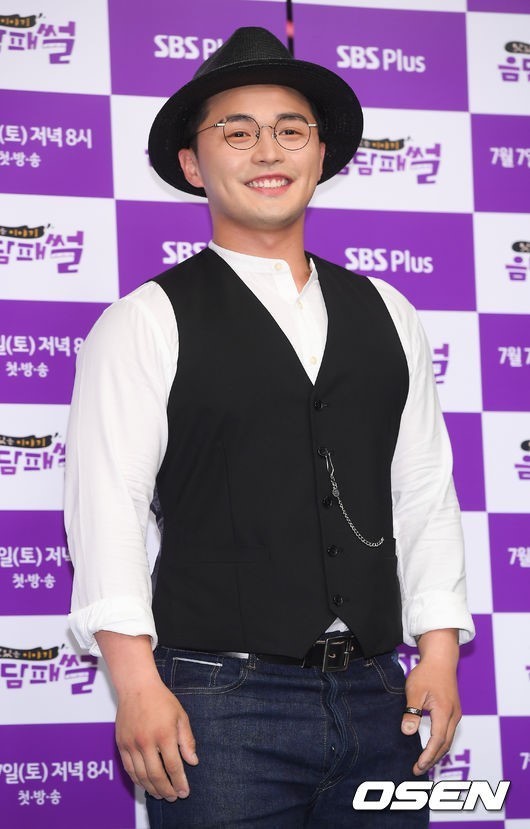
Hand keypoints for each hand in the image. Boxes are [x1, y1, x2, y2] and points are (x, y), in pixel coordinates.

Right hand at [116, 676, 198, 800]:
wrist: (136, 687)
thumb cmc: (161, 700)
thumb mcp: (181, 716)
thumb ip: (187, 740)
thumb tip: (193, 762)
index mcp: (164, 735)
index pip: (173, 766)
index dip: (180, 782)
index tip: (185, 792)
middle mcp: (146, 742)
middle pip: (156, 776)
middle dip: (166, 790)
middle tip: (173, 797)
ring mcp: (132, 744)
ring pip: (141, 775)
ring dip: (152, 789)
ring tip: (161, 794)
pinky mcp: (121, 744)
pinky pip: (129, 768)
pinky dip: (137, 780)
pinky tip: (145, 784)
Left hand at [400, 629, 460, 775]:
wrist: (441, 659)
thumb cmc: (427, 673)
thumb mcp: (414, 690)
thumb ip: (412, 711)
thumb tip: (407, 732)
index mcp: (445, 712)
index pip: (437, 741)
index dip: (427, 756)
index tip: (417, 766)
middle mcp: (454, 716)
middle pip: (445, 745)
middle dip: (432, 759)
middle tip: (418, 769)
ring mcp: (456, 714)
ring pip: (448, 740)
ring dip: (437, 753)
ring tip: (423, 762)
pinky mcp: (454, 711)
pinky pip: (448, 732)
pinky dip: (440, 743)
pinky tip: (431, 747)